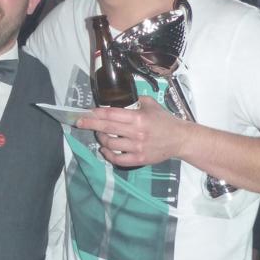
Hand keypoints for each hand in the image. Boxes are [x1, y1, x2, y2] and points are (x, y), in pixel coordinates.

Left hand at [76, 97, 190, 167]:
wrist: (180, 139)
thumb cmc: (164, 120)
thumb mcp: (150, 104)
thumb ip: (134, 100)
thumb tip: (115, 99)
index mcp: (138, 117)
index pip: (111, 114)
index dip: (96, 113)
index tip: (87, 112)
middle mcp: (136, 133)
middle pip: (107, 128)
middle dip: (90, 124)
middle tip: (79, 122)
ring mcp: (137, 148)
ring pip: (110, 144)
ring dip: (101, 138)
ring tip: (100, 134)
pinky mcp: (139, 159)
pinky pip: (117, 159)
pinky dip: (108, 154)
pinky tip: (105, 149)